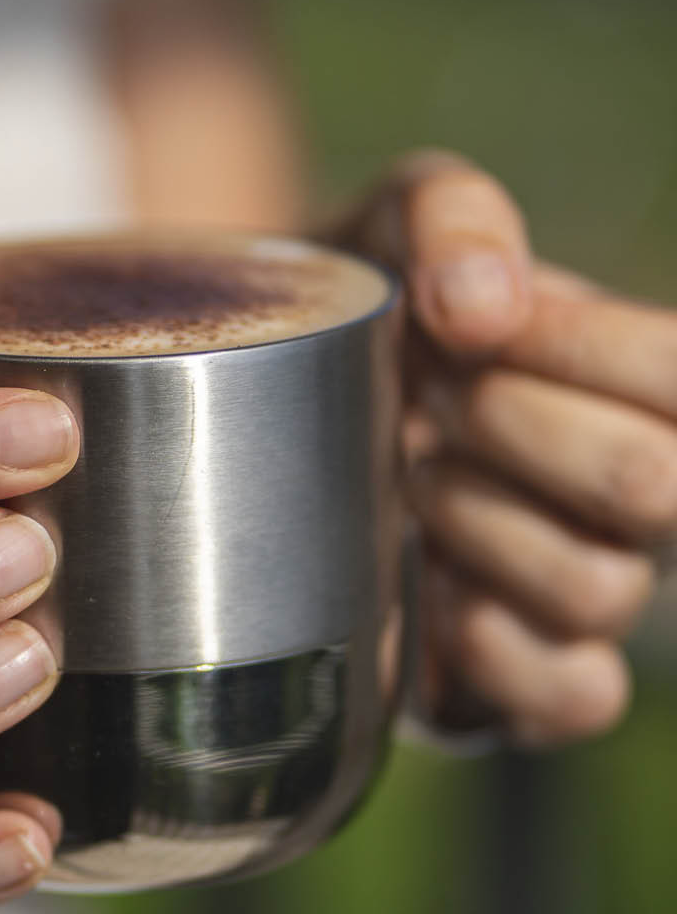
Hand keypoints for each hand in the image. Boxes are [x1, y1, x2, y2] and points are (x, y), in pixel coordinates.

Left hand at [332, 152, 675, 745]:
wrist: (275, 400)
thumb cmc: (363, 309)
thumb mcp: (391, 224)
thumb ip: (450, 218)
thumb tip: (481, 307)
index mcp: (630, 384)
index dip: (580, 345)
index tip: (465, 326)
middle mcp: (628, 495)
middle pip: (653, 488)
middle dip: (511, 427)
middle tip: (427, 398)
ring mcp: (580, 590)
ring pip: (599, 590)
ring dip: (479, 522)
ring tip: (407, 478)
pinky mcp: (521, 679)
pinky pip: (573, 696)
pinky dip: (493, 646)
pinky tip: (422, 585)